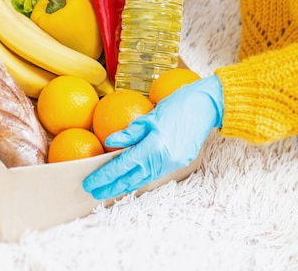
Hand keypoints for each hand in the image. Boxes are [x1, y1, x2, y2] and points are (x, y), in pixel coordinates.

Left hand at [83, 75, 223, 199]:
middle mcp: (162, 161)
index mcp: (153, 148)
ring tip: (108, 190)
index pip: (122, 167)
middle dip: (111, 187)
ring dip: (124, 186)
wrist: (207, 108)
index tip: (90, 183)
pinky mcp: (178, 163)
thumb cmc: (178, 106)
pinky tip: (129, 180)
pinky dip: (138, 179)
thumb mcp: (150, 116)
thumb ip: (130, 132)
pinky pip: (153, 175)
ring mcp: (172, 164)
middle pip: (131, 180)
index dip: (104, 177)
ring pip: (142, 180)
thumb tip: (109, 142)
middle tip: (93, 192)